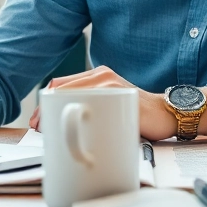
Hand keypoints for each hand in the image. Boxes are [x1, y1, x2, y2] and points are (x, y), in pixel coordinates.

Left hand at [28, 66, 177, 140]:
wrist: (169, 114)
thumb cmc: (138, 116)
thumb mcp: (110, 107)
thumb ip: (92, 108)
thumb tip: (62, 128)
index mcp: (96, 76)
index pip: (60, 85)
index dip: (44, 103)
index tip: (37, 122)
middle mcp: (101, 75)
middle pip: (62, 88)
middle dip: (45, 110)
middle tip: (39, 129)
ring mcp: (110, 83)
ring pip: (73, 94)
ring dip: (57, 113)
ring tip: (50, 131)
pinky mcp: (121, 95)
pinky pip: (93, 103)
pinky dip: (78, 116)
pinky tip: (72, 129)